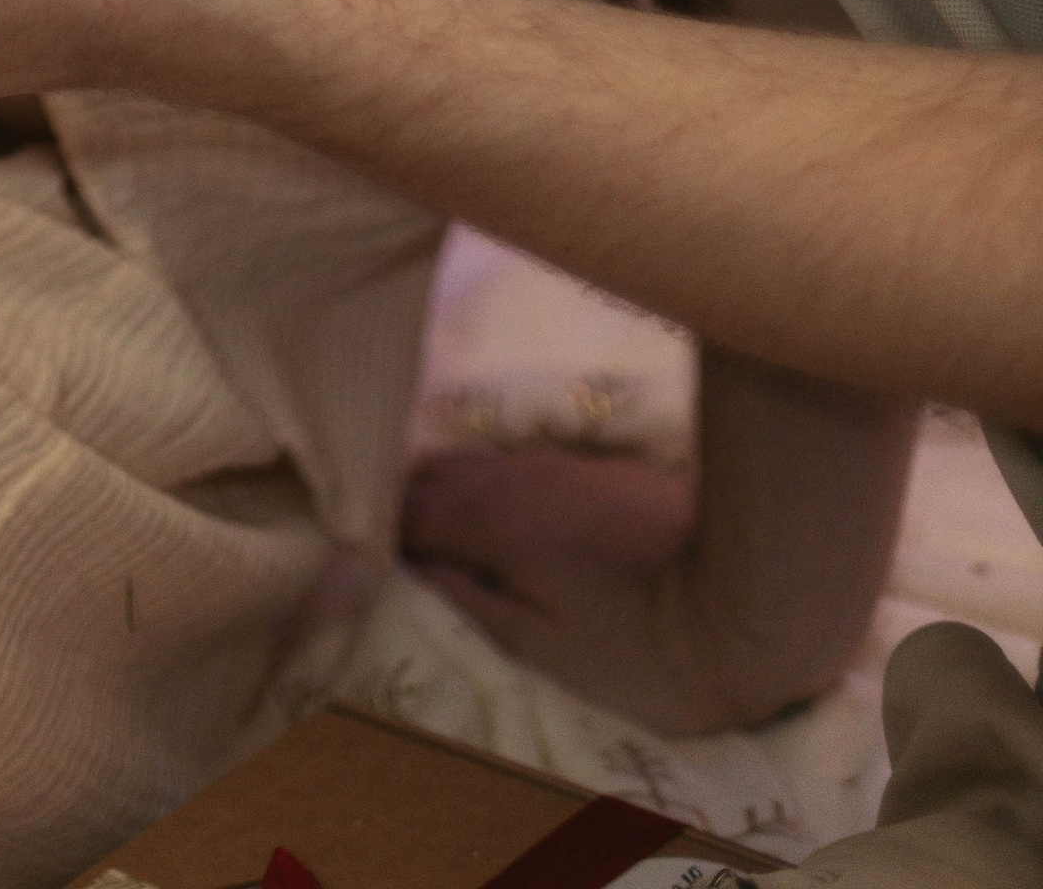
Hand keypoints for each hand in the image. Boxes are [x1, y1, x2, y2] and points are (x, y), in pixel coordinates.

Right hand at [401, 444, 767, 737]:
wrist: (749, 601)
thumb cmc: (640, 648)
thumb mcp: (544, 649)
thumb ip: (471, 604)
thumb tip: (412, 568)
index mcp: (492, 520)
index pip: (407, 510)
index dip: (380, 533)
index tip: (365, 560)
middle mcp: (517, 477)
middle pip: (437, 475)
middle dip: (409, 504)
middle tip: (396, 548)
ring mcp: (560, 466)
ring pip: (480, 465)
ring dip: (452, 493)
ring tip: (444, 539)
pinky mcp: (598, 469)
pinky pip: (519, 469)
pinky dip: (494, 490)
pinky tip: (507, 523)